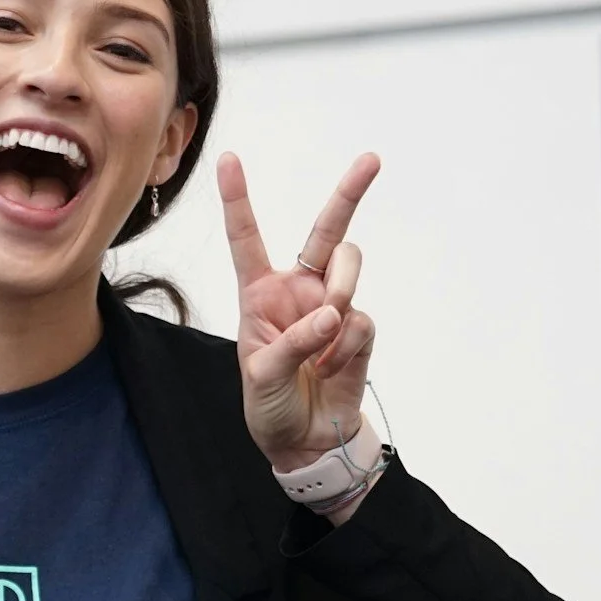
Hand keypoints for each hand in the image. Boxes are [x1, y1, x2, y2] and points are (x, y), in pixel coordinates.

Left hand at [218, 150, 382, 477]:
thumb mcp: (263, 376)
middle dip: (349, 192)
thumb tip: (334, 315)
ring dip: (341, 291)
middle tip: (371, 160)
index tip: (229, 159)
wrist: (305, 441)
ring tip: (327, 330)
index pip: (247, 238)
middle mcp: (298, 290)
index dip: (238, 199)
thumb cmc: (270, 405)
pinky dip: (345, 347)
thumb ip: (294, 342)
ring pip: (349, 267)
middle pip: (327, 230)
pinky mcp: (358, 330)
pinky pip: (361, 319)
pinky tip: (330, 369)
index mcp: (259, 293)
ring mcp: (332, 306)